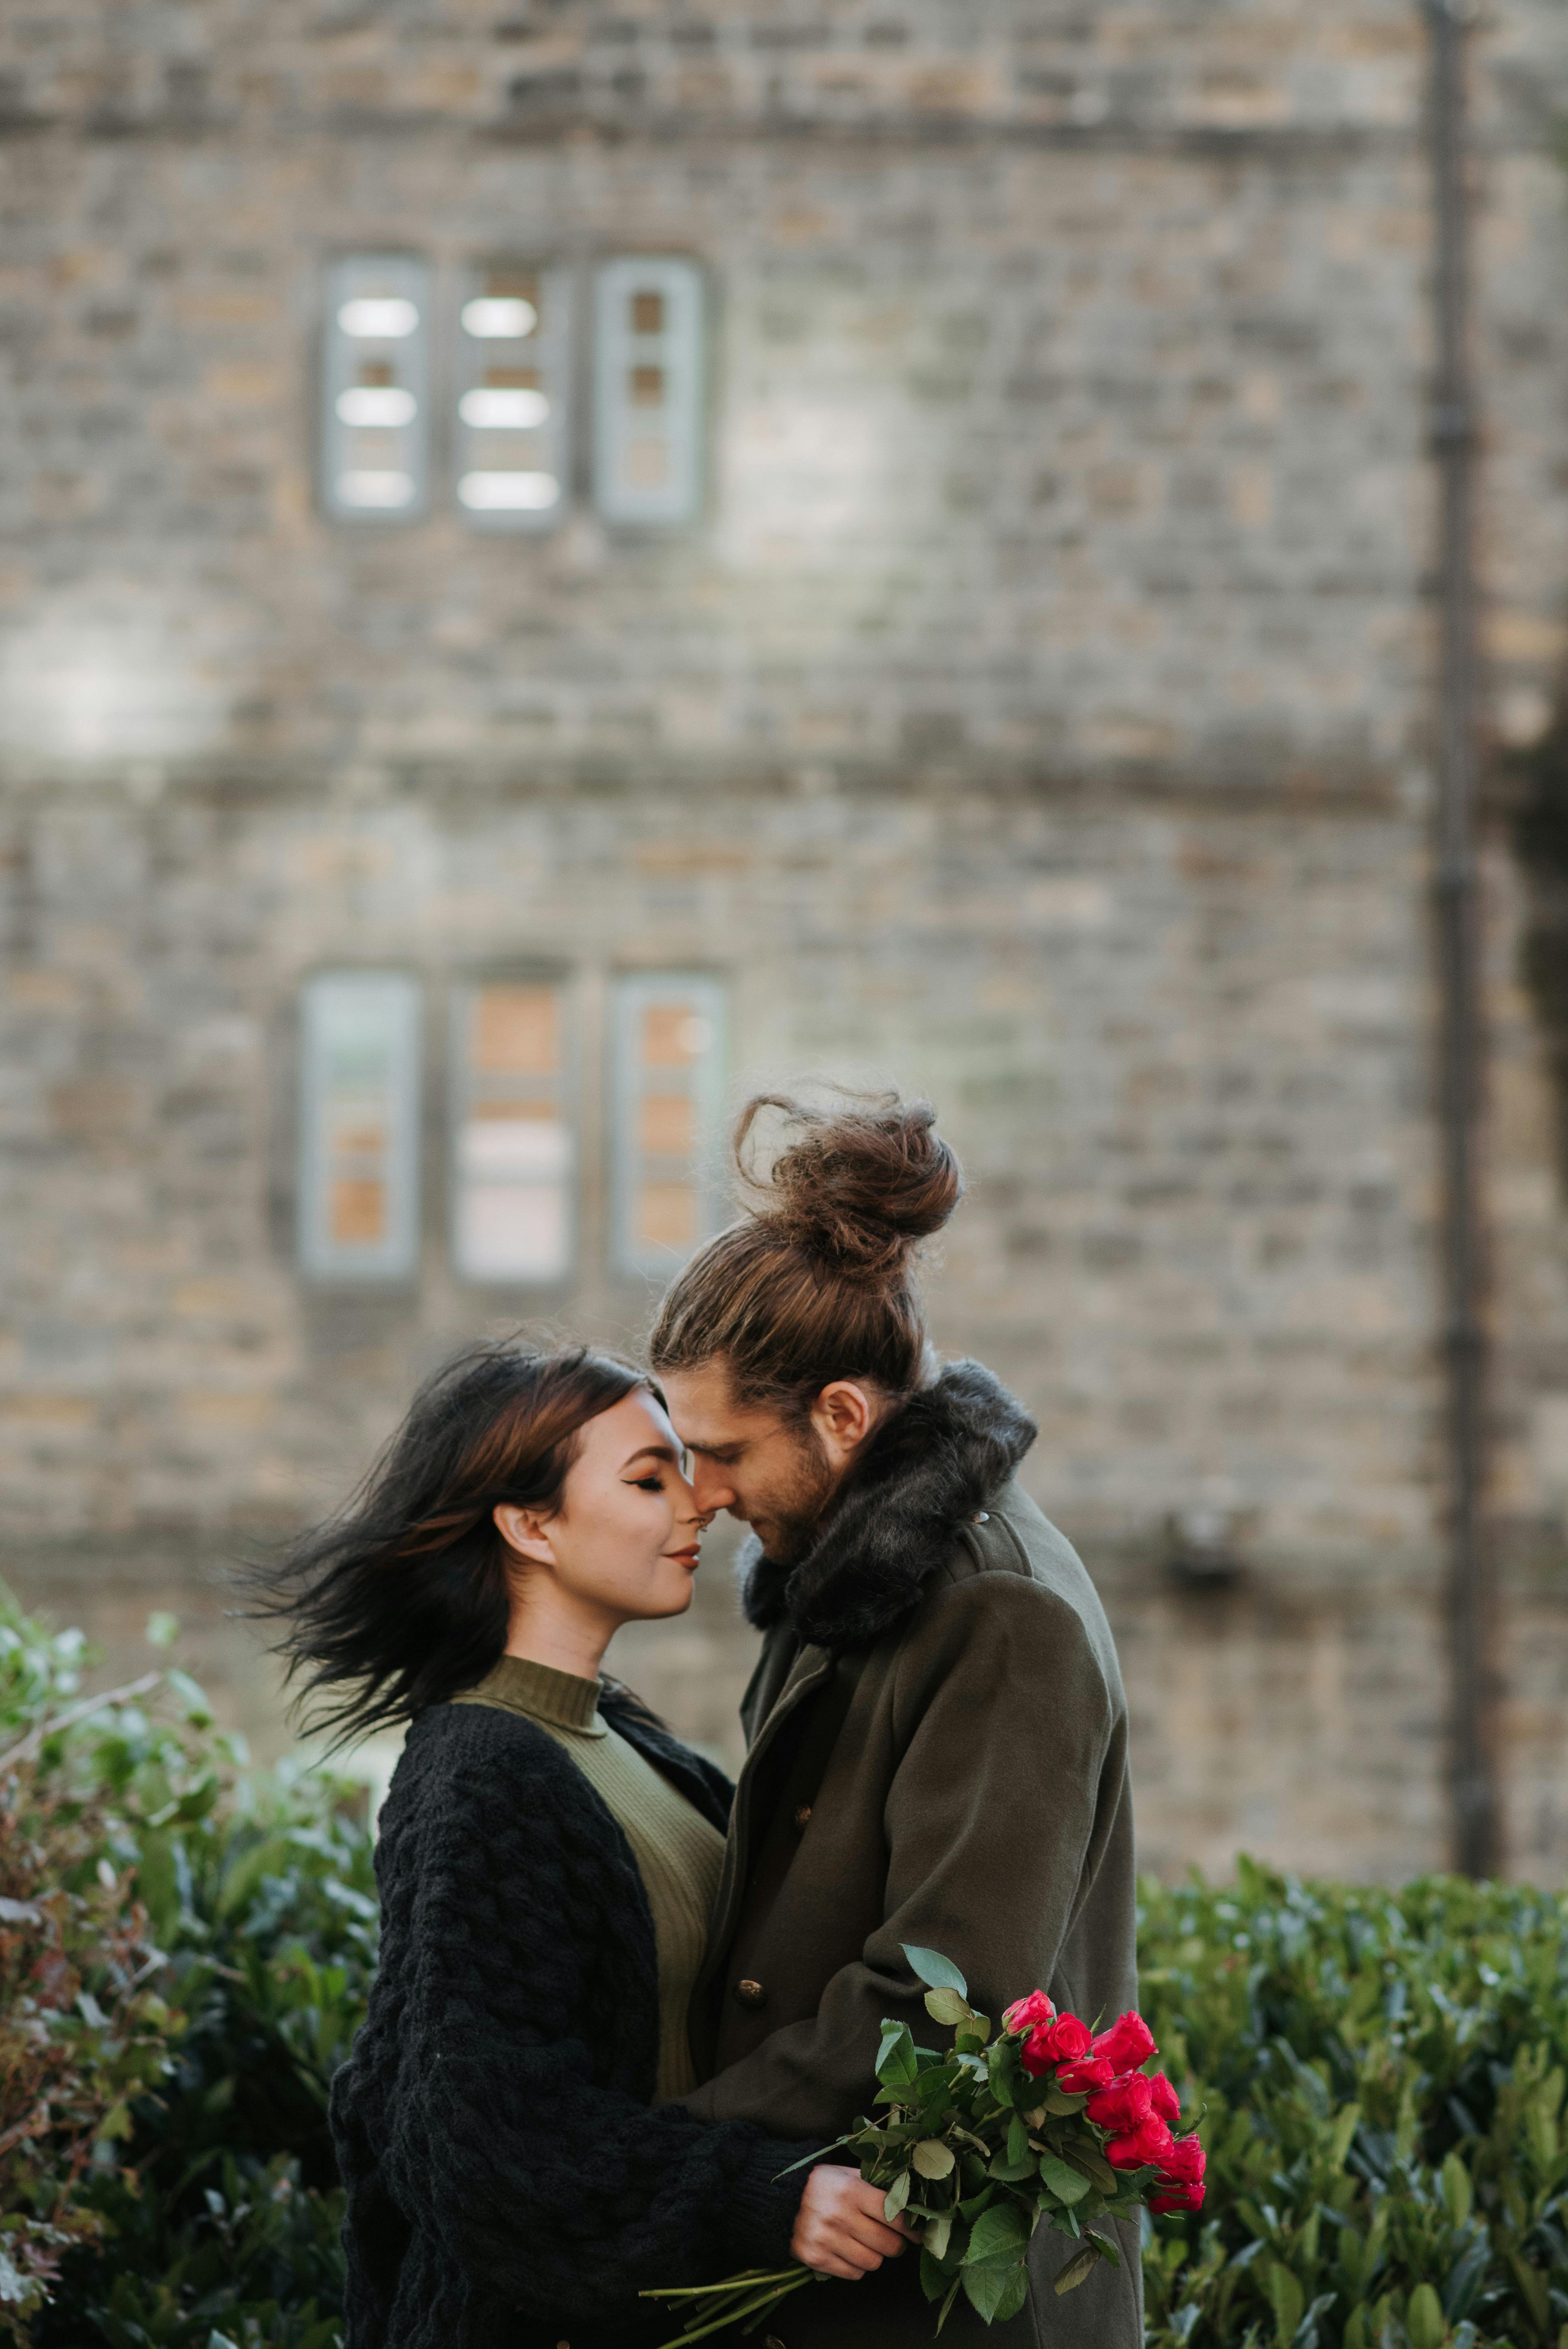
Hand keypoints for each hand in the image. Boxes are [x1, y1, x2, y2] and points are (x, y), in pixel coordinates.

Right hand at [790, 2163, 911, 2281]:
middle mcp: (839, 2216)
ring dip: (875, 2255)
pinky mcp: (817, 2259)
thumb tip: (910, 2204)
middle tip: (893, 2239)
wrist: (780, 2200)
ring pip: (873, 2263)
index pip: (895, 2216)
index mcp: (851, 2190)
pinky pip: (854, 2274)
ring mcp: (827, 2240)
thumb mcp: (848, 2174)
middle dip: (896, 2244)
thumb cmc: (823, 2185)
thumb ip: (876, 2186)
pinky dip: (857, 2266)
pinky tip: (849, 2251)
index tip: (919, 2233)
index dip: (912, 2228)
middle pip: (889, 2245)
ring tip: (867, 2243)